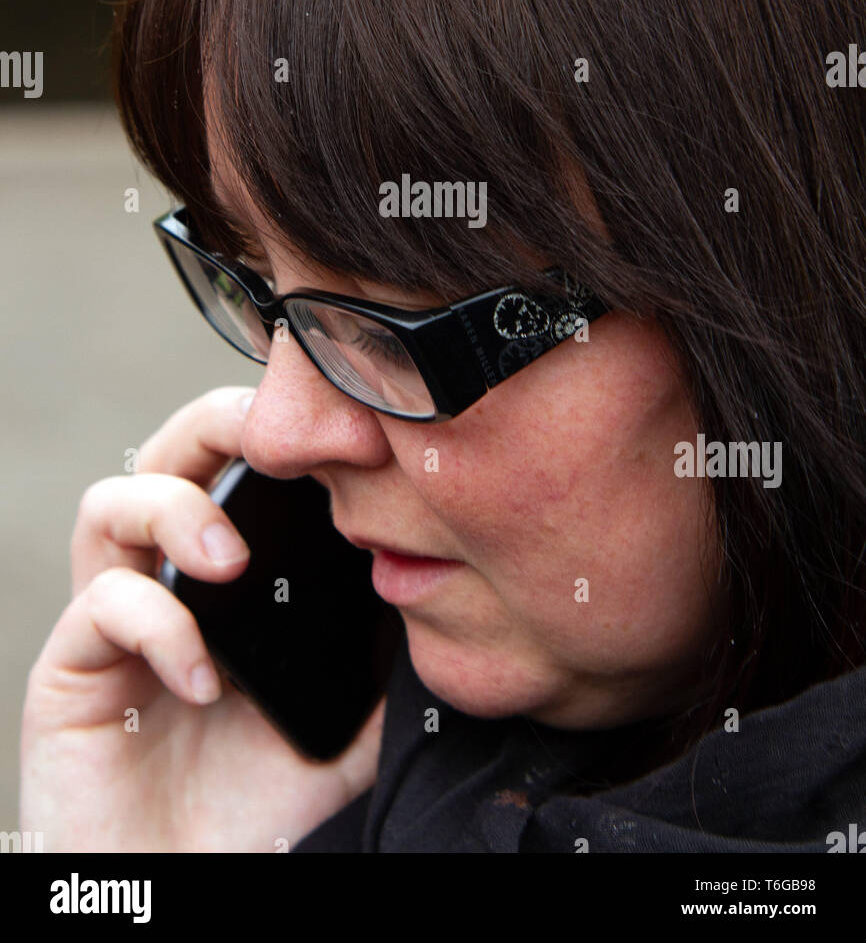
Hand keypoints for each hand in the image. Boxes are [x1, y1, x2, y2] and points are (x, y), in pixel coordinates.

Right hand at [20, 387, 384, 851]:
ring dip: (173, 511)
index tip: (335, 423)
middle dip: (214, 425)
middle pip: (167, 453)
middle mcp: (166, 578)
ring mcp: (112, 620)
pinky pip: (100, 607)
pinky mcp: (70, 671)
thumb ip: (384, 641)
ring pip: (110, 506)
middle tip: (268, 441)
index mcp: (229, 572)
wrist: (200, 884)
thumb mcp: (354, 709)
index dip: (275, 425)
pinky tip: (204, 682)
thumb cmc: (269, 797)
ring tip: (229, 563)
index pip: (239, 463)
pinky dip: (157, 627)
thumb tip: (434, 569)